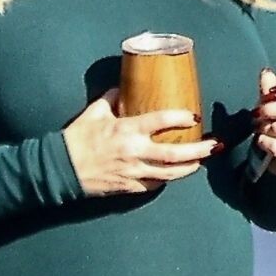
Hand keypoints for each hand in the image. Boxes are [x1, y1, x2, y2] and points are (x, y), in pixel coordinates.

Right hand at [63, 92, 217, 195]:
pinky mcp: (128, 187)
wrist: (62, 168)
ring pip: (169, 174)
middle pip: (174, 155)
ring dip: (188, 169)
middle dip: (198, 151)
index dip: (181, 118)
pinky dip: (165, 180)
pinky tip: (173, 175)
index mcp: (127, 130)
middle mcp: (134, 153)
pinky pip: (153, 185)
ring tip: (200, 163)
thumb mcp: (95, 112)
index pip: (161, 121)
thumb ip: (112, 98)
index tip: (194, 116)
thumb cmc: (76, 138)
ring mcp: (133, 173)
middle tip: (213, 146)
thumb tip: (123, 87)